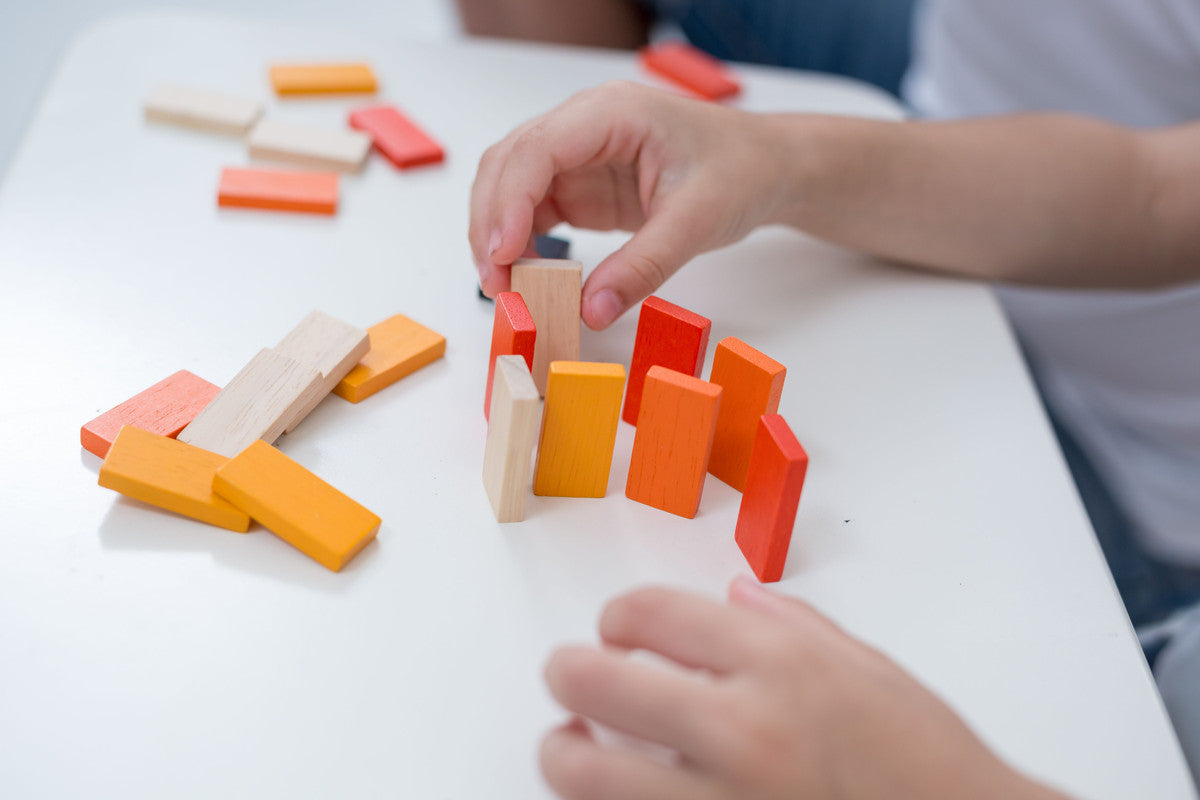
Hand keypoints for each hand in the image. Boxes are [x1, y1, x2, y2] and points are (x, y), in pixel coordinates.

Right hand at [469, 82, 785, 328]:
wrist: (763, 169)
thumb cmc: (738, 173)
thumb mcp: (697, 222)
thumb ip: (643, 267)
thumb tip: (591, 311)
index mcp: (611, 114)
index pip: (537, 149)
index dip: (508, 201)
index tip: (502, 254)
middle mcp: (582, 126)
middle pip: (507, 165)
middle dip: (490, 224)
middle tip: (496, 284)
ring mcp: (576, 156)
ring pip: (509, 188)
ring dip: (497, 236)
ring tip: (503, 288)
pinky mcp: (578, 186)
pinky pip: (530, 211)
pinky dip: (519, 245)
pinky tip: (524, 277)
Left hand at [540, 578, 1068, 799]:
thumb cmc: (927, 767)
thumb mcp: (868, 671)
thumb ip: (790, 625)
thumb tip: (732, 597)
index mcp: (780, 667)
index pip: (649, 613)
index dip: (618, 614)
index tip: (616, 627)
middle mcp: (743, 733)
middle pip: (595, 682)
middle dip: (568, 671)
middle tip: (569, 675)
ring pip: (584, 775)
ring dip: (565, 753)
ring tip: (574, 744)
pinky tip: (622, 794)